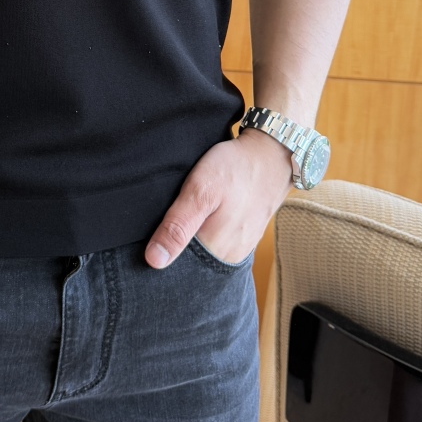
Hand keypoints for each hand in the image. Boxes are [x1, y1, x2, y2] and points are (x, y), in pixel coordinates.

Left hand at [145, 129, 293, 267]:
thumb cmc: (235, 168)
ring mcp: (239, 247)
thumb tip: (154, 261)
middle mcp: (230, 256)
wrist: (270, 153)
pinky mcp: (244, 235)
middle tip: (166, 216)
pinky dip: (204, 231)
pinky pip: (217, 242)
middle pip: (190, 261)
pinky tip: (199, 215)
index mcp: (216, 251)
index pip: (177, 267)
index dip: (160, 250)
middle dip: (174, 244)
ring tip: (182, 213)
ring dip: (189, 237)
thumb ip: (178, 226)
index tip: (150, 233)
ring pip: (203, 251)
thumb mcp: (200, 191)